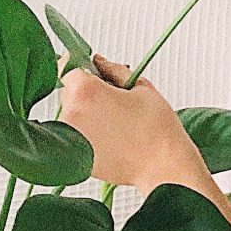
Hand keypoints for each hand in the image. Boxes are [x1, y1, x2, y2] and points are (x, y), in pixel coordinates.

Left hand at [59, 52, 210, 192]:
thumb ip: (114, 70)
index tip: (89, 70)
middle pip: (69, 91)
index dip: (79, 66)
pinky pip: (78, 135)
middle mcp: (72, 114)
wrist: (164, 167)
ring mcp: (72, 136)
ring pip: (72, 114)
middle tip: (114, 99)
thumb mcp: (141, 87)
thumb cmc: (158, 131)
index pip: (66, 66)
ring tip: (116, 122)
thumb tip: (100, 62)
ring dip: (88, 113)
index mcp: (86, 91)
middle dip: (87, 91)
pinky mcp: (76, 155)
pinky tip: (113, 137)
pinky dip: (90, 133)